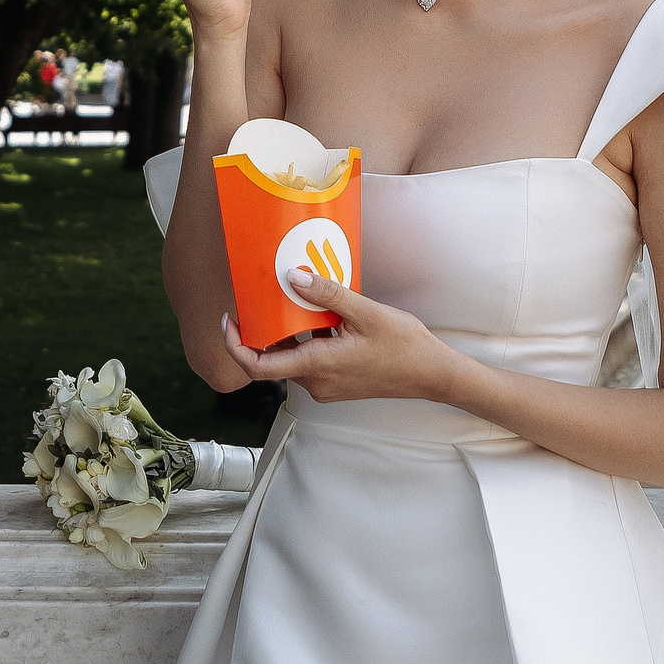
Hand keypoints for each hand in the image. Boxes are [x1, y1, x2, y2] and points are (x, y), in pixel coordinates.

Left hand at [221, 274, 458, 406]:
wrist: (434, 375)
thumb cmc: (405, 347)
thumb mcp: (367, 313)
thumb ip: (327, 295)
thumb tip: (292, 277)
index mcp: (317, 367)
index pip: (257, 367)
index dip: (235, 346)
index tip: (230, 322)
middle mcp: (316, 383)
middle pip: (273, 360)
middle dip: (265, 330)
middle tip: (263, 296)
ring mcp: (326, 386)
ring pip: (292, 359)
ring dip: (289, 333)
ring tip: (295, 299)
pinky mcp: (336, 384)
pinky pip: (310, 361)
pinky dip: (307, 340)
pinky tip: (321, 316)